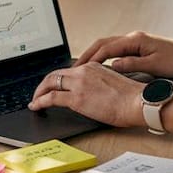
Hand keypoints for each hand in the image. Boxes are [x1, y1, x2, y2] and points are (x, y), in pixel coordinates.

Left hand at [29, 62, 143, 126]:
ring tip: (35, 101)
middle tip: (39, 93)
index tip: (53, 86)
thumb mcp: (113, 83)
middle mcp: (84, 71)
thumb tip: (91, 94)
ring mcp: (79, 84)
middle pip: (55, 74)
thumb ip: (99, 84)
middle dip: (44, 84)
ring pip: (50, 83)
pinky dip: (40, 101)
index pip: (68, 70)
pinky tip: (36, 106)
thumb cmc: (132, 98)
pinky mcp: (76, 98)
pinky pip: (51, 98)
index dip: (57, 79)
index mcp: (94, 66)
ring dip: (39, 92)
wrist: (138, 102)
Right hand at [76, 31, 172, 77]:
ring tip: (81, 68)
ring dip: (93, 55)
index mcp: (135, 40)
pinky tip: (98, 66)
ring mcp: (134, 41)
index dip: (91, 59)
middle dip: (86, 55)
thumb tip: (112, 65)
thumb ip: (132, 64)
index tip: (79, 69)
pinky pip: (114, 49)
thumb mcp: (154, 65)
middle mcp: (132, 38)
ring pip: (107, 45)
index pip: (106, 48)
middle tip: (73, 69)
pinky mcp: (137, 46)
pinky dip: (103, 56)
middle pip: (102, 43)